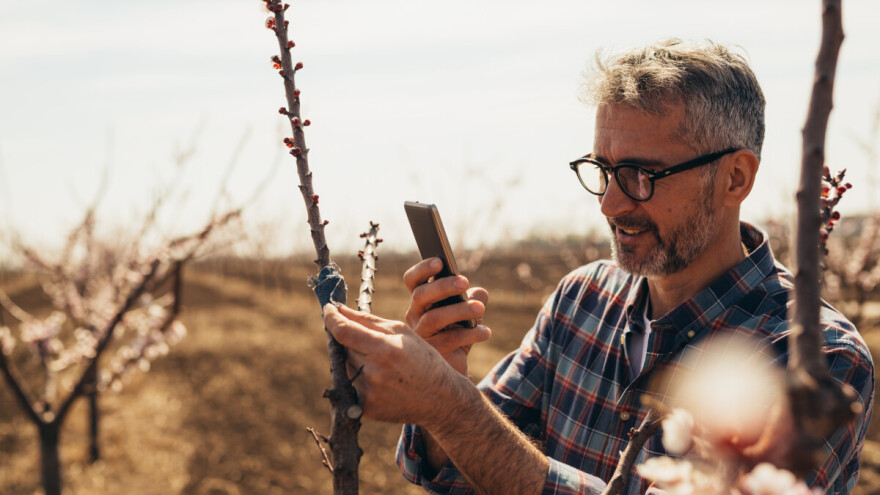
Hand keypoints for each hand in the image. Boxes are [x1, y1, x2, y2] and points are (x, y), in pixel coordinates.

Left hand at [322, 303, 486, 425]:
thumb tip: (339, 310)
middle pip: (343, 348)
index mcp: (384, 349)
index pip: (343, 331)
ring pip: (345, 366)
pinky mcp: (365, 408)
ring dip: (355, 359)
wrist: (440, 400)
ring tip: (382, 364)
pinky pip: (350, 386)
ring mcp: (367, 392)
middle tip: (370, 342)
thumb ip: (368, 320)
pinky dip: (359, 379)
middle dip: (350, 340)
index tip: (328, 309)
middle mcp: (373, 372)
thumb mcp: (402, 333)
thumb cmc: (423, 360)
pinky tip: (381, 380)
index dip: (331, 318)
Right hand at [403, 258, 490, 374]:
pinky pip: (449, 340)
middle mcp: (415, 317)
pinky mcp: (431, 355)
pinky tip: (486, 331)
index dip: (423, 269)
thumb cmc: (457, 336)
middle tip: (464, 282)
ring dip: (459, 310)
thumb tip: (480, 293)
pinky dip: (470, 334)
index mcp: (420, 302)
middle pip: (420, 296)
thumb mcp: (468, 316)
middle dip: (442, 286)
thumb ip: (474, 301)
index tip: (440, 261)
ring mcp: (420, 337)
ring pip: (434, 318)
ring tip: (481, 308)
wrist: (454, 371)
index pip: (412, 281)